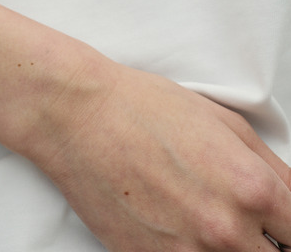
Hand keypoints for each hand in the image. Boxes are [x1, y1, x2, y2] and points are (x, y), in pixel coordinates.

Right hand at [29, 58, 290, 251]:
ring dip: (229, 250)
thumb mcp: (224, 121)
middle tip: (248, 228)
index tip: (280, 227)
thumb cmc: (143, 108)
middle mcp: (226, 229)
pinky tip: (179, 230)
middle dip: (265, 244)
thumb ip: (272, 168)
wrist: (77, 116)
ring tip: (204, 220)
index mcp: (251, 188)